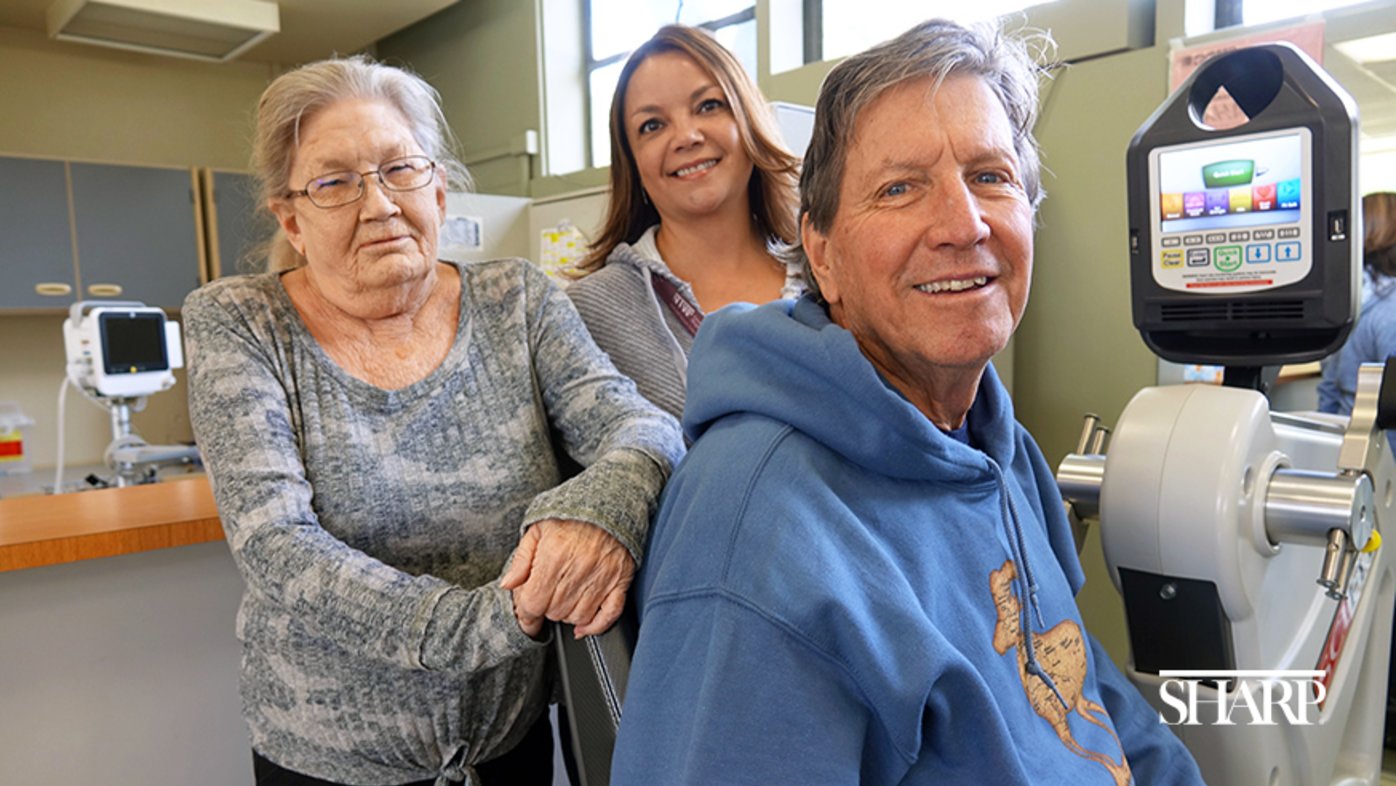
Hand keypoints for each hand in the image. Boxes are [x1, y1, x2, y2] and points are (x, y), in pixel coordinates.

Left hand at [500, 519, 634, 638]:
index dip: (526, 613)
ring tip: (564, 600)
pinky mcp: (620, 580)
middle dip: (545, 609)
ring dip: (567, 615)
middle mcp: (578, 569)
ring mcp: (602, 576)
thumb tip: (508, 584)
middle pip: (554, 612)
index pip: (533, 602)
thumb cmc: (572, 514)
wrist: (610, 501)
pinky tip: (583, 625)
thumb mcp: (537, 529)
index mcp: (554, 556)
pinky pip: (609, 614)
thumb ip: (521, 559)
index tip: (526, 613)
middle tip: (546, 597)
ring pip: (578, 617)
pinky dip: (595, 625)